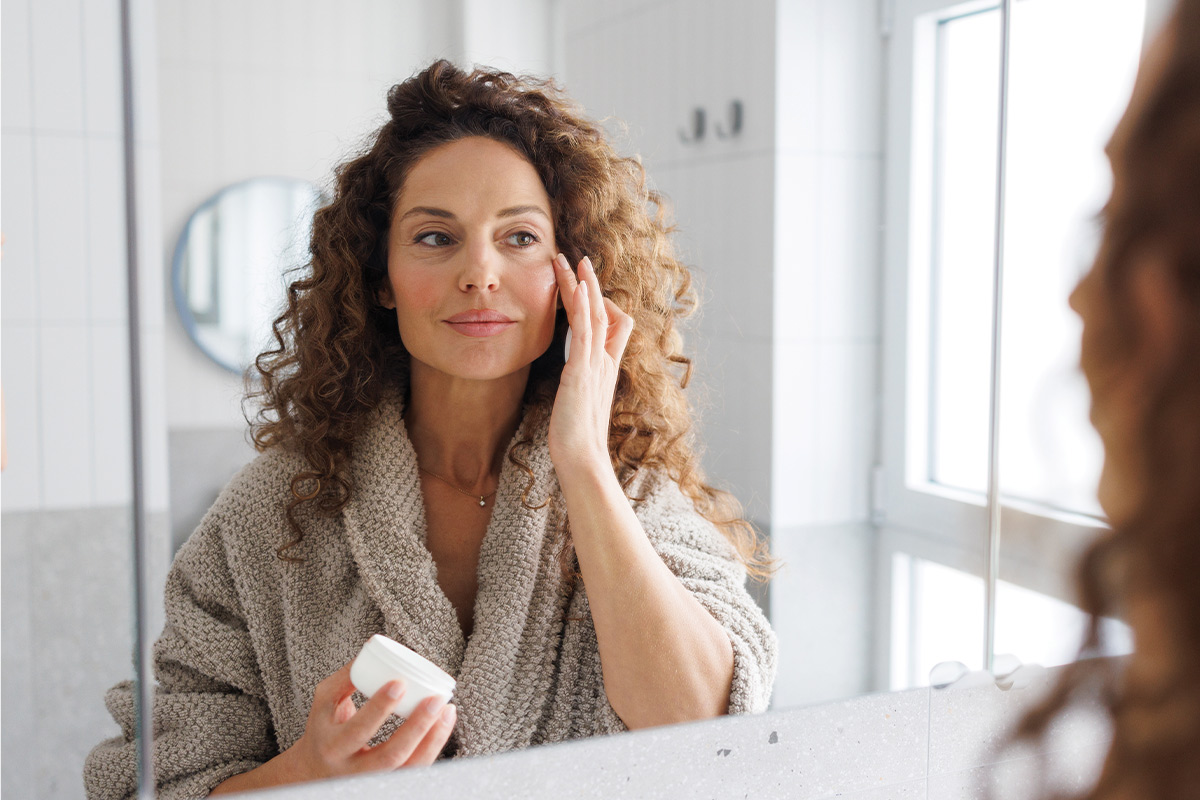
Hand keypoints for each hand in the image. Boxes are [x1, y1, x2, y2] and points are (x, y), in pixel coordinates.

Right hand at [210, 662, 455, 792]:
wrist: (314, 771)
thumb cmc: (325, 727)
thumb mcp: (324, 702)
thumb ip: (344, 677)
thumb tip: (372, 648)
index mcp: (331, 746)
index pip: (357, 731)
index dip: (379, 709)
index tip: (399, 682)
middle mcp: (351, 771)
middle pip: (389, 756)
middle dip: (416, 727)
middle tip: (436, 699)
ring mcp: (372, 783)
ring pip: (408, 770)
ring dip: (433, 740)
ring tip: (448, 710)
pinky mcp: (388, 784)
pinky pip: (416, 771)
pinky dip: (433, 747)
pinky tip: (444, 723)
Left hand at [548, 253, 634, 472]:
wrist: (582, 459)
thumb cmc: (577, 439)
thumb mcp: (579, 404)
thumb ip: (579, 386)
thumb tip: (572, 380)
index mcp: (605, 369)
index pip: (611, 325)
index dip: (599, 303)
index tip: (582, 286)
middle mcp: (605, 362)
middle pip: (604, 311)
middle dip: (590, 283)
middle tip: (578, 259)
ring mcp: (596, 365)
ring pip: (595, 314)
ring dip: (584, 284)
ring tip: (572, 260)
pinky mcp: (583, 371)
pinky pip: (587, 331)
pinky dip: (584, 306)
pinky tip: (577, 286)